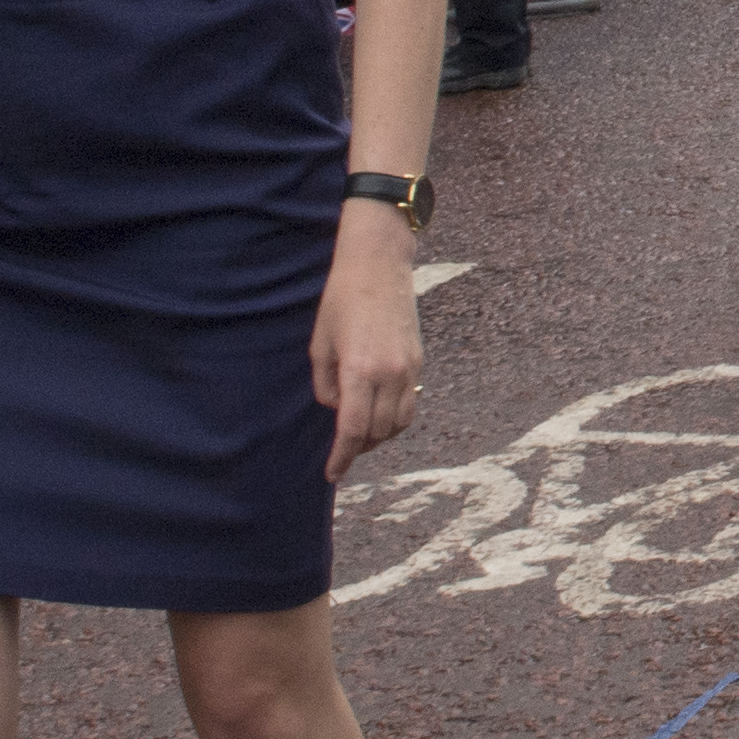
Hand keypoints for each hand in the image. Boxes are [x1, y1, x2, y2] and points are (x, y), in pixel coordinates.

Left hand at [314, 214, 422, 471]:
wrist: (379, 264)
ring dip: (379, 437)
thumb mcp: (320, 343)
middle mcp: (389, 374)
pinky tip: (378, 413)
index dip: (341, 457)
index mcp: (359, 370)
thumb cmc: (341, 300)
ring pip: (399, 424)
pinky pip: (409, 404)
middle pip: (378, 432)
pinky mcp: (418, 362)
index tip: (332, 473)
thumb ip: (324, 384)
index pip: (352, 429)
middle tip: (341, 453)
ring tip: (361, 436)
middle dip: (358, 449)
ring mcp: (409, 369)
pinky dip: (394, 419)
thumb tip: (336, 408)